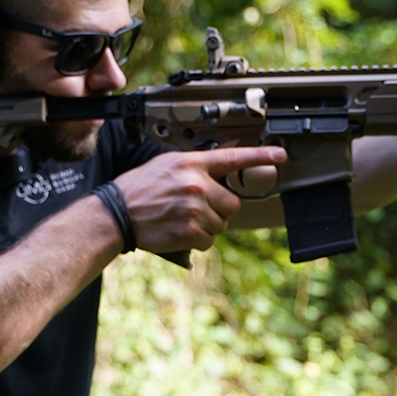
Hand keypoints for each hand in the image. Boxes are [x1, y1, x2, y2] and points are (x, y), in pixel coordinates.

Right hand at [116, 146, 287, 251]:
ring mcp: (195, 209)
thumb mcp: (167, 165)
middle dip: (220, 208)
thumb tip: (220, 174)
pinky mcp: (191, 232)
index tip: (280, 155)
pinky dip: (198, 239)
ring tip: (181, 217)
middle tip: (196, 206)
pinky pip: (210, 239)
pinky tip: (179, 229)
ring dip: (208, 224)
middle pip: (232, 202)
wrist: (116, 214)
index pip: (233, 157)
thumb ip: (196, 167)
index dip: (260, 156)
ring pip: (222, 223)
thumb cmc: (139, 188)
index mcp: (192, 164)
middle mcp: (196, 184)